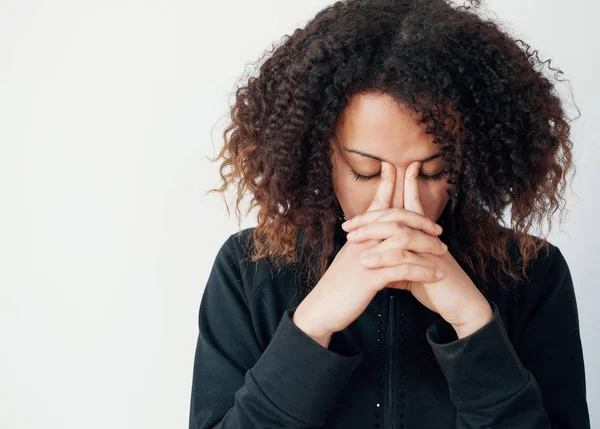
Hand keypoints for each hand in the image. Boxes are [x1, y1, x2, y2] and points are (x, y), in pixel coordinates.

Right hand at [292, 162, 446, 346]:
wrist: (321, 309)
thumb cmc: (338, 289)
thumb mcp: (351, 266)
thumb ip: (368, 255)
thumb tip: (384, 255)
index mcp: (357, 237)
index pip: (374, 207)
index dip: (384, 187)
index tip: (393, 168)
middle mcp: (361, 242)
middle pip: (394, 219)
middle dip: (419, 220)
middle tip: (438, 228)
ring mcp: (365, 257)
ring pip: (402, 242)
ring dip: (426, 246)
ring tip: (443, 252)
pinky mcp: (370, 277)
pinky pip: (403, 269)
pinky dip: (423, 270)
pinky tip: (436, 275)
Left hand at [343, 160, 492, 338]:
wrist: (461, 306)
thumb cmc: (438, 289)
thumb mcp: (412, 273)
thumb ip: (395, 264)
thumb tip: (376, 262)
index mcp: (423, 235)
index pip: (412, 205)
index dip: (405, 184)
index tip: (389, 167)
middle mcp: (428, 237)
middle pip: (398, 215)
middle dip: (371, 217)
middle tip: (347, 225)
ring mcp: (431, 249)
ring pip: (399, 232)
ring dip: (372, 235)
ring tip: (351, 241)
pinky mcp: (432, 266)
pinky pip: (403, 257)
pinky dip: (382, 258)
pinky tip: (366, 262)